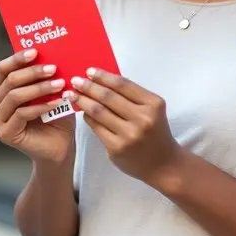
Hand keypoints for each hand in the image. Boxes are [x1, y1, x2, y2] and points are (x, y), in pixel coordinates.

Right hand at [0, 49, 74, 163]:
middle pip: (10, 81)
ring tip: (60, 83)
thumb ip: (45, 76)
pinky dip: (42, 105)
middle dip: (33, 72)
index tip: (36, 52)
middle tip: (54, 68)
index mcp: (0, 91)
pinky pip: (22, 113)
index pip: (3, 69)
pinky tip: (58, 101)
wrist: (59, 146)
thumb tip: (53, 53)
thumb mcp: (49, 92)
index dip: (17, 58)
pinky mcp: (5, 134)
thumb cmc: (54, 116)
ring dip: (40, 88)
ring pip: (15, 96)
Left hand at [66, 68, 181, 183]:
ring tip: (72, 94)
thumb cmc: (155, 132)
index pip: (123, 85)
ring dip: (83, 100)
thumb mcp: (152, 110)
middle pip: (109, 97)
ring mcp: (129, 134)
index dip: (104, 76)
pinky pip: (97, 128)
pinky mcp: (117, 148)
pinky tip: (82, 112)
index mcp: (153, 104)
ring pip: (99, 112)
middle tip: (75, 80)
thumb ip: (132, 97)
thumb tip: (102, 81)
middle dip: (89, 86)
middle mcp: (142, 118)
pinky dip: (87, 117)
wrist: (163, 164)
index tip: (89, 71)